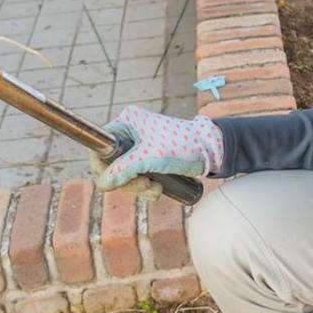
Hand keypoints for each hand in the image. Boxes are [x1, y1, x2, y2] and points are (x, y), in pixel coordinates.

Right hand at [90, 105, 223, 190]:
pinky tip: (159, 190)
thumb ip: (123, 170)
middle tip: (144, 185)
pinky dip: (145, 187)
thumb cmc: (182, 146)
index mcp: (127, 122)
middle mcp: (131, 132)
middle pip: (112, 164)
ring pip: (125, 174)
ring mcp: (140, 146)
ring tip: (156, 189)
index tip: (112, 182)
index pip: (100, 145)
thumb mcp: (149, 158)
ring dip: (138, 187)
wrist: (212, 151)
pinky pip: (138, 177)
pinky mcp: (150, 159)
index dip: (101, 166)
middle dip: (127, 181)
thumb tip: (102, 184)